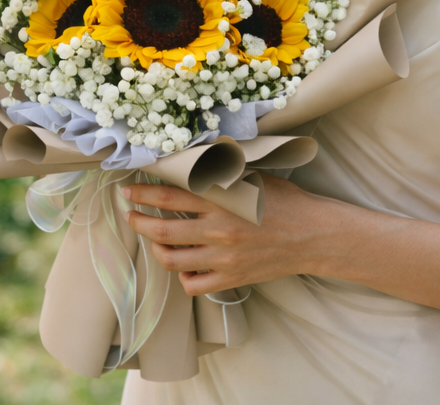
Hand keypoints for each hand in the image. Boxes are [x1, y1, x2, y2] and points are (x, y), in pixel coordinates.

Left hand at [123, 173, 326, 295]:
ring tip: (154, 240)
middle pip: (161, 230)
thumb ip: (221, 169)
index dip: (142, 194)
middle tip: (129, 215)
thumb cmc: (284, 200)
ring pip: (172, 260)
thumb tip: (193, 155)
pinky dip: (183, 276)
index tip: (127, 192)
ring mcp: (222, 257)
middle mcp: (217, 229)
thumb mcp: (253, 174)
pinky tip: (184, 264)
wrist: (312, 235)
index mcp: (221, 200)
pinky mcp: (231, 278)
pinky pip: (193, 284)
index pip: (169, 195)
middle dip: (138, 222)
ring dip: (156, 249)